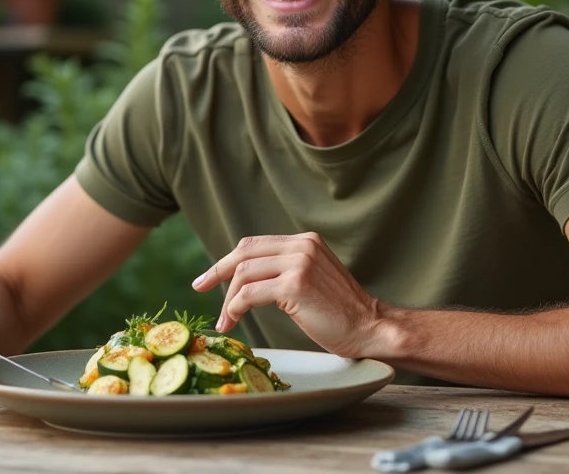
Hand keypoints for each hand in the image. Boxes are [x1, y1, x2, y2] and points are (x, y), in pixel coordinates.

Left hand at [191, 232, 382, 358]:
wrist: (369, 328)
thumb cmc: (339, 313)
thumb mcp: (311, 279)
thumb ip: (285, 269)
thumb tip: (244, 278)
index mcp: (305, 241)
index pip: (253, 244)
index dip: (226, 260)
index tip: (208, 277)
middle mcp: (301, 246)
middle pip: (243, 253)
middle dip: (217, 272)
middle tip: (199, 288)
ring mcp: (299, 263)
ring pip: (243, 274)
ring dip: (228, 300)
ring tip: (225, 321)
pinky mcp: (295, 285)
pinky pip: (249, 294)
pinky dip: (235, 308)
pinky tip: (233, 321)